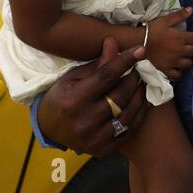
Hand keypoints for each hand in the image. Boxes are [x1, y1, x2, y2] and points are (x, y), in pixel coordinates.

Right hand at [38, 37, 148, 155]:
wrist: (49, 129)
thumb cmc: (62, 96)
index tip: (140, 50)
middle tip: (141, 68)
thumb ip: (97, 64)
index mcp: (74, 100)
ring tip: (142, 83)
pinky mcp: (104, 150)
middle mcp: (85, 121)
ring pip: (128, 113)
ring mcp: (95, 138)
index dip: (125, 61)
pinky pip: (129, 129)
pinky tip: (141, 101)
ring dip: (140, 95)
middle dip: (134, 78)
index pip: (106, 76)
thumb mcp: (74, 77)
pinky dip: (138, 113)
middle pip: (120, 95)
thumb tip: (113, 42)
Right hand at [144, 6, 192, 79]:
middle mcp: (180, 51)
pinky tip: (175, 66)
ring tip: (182, 56)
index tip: (190, 36)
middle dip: (192, 48)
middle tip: (187, 46)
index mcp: (181, 38)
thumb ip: (179, 15)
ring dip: (187, 59)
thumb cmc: (151, 30)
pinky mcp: (167, 70)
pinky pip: (178, 74)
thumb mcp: (165, 20)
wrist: (137, 43)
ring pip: (188, 64)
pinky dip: (178, 71)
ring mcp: (174, 62)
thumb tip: (191, 9)